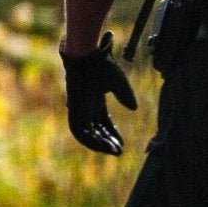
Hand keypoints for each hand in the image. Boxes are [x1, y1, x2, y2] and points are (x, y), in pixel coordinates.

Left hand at [61, 32, 137, 154]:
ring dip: (98, 144)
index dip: (112, 134)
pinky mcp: (74, 109)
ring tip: (112, 151)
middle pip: (96, 130)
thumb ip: (125, 95)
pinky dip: (88, 140)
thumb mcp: (118, 83)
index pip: (103, 123)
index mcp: (95, 100)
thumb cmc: (102, 64)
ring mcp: (79, 108)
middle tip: (118, 151)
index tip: (121, 144)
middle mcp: (86, 106)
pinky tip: (101, 146)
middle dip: (107, 142)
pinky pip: (78, 131)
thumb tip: (133, 109)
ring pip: (87, 133)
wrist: (87, 54)